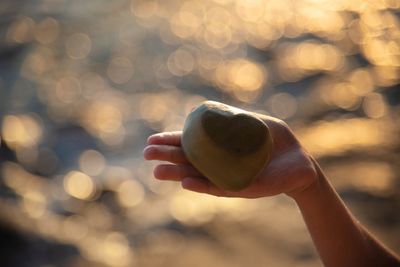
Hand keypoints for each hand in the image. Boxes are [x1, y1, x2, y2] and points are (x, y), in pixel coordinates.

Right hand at [143, 114, 318, 198]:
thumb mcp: (252, 123)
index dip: (172, 141)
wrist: (299, 162)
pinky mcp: (242, 188)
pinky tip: (185, 182)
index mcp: (220, 148)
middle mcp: (219, 164)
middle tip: (146, 153)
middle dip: (167, 156)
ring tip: (157, 170)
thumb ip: (232, 119)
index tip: (152, 139)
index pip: (192, 144)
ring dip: (177, 173)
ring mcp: (228, 177)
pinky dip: (202, 185)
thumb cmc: (275, 140)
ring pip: (198, 175)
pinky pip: (219, 187)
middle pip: (189, 160)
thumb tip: (208, 113)